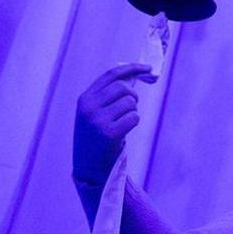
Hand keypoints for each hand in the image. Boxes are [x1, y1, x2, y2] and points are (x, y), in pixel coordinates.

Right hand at [73, 63, 157, 183]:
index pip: (110, 75)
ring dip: (132, 111)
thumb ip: (107, 95)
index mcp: (84, 99)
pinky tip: (123, 132)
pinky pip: (134, 117)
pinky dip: (133, 122)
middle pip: (123, 87)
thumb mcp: (94, 112)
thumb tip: (133, 75)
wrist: (88, 166)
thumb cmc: (96, 136)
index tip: (148, 67)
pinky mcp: (109, 133)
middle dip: (133, 96)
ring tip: (122, 123)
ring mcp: (97, 120)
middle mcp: (88, 107)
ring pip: (130, 102)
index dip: (131, 68)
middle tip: (131, 107)